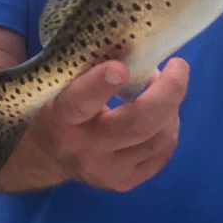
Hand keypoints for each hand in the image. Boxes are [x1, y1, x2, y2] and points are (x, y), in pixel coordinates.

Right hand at [32, 57, 188, 191]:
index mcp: (61, 118)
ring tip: (165, 86)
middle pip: (138, 124)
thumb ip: (90, 67)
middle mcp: (84, 149)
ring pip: (158, 138)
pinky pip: (163, 152)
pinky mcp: (124, 182)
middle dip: (167, 92)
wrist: (44, 156)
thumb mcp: (61, 84)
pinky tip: (162, 111)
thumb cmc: (58, 104)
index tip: (120, 68)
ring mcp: (107, 171)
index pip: (80, 103)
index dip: (101, 84)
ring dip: (170, 106)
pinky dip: (169, 126)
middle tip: (178, 66)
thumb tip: (133, 40)